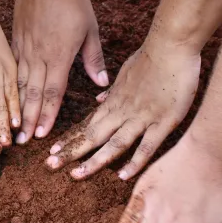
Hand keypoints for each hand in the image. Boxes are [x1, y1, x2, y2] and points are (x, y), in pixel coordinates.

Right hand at [12, 0, 106, 144]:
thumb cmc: (72, 0)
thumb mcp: (90, 29)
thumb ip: (93, 58)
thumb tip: (102, 82)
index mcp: (59, 56)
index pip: (52, 92)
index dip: (46, 115)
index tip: (42, 135)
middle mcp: (38, 56)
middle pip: (32, 94)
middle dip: (27, 120)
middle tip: (21, 142)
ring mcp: (24, 49)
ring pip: (18, 84)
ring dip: (16, 107)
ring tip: (11, 127)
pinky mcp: (15, 41)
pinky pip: (11, 68)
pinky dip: (9, 86)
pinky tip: (5, 99)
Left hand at [45, 42, 199, 179]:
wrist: (171, 45)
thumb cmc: (151, 56)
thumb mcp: (126, 72)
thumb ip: (114, 89)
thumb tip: (100, 98)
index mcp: (114, 100)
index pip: (87, 124)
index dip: (70, 138)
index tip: (53, 150)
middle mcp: (123, 111)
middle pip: (93, 136)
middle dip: (71, 151)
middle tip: (50, 165)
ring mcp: (142, 117)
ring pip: (114, 144)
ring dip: (94, 161)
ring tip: (76, 175)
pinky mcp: (163, 122)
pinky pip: (147, 146)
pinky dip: (135, 162)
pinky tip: (123, 177)